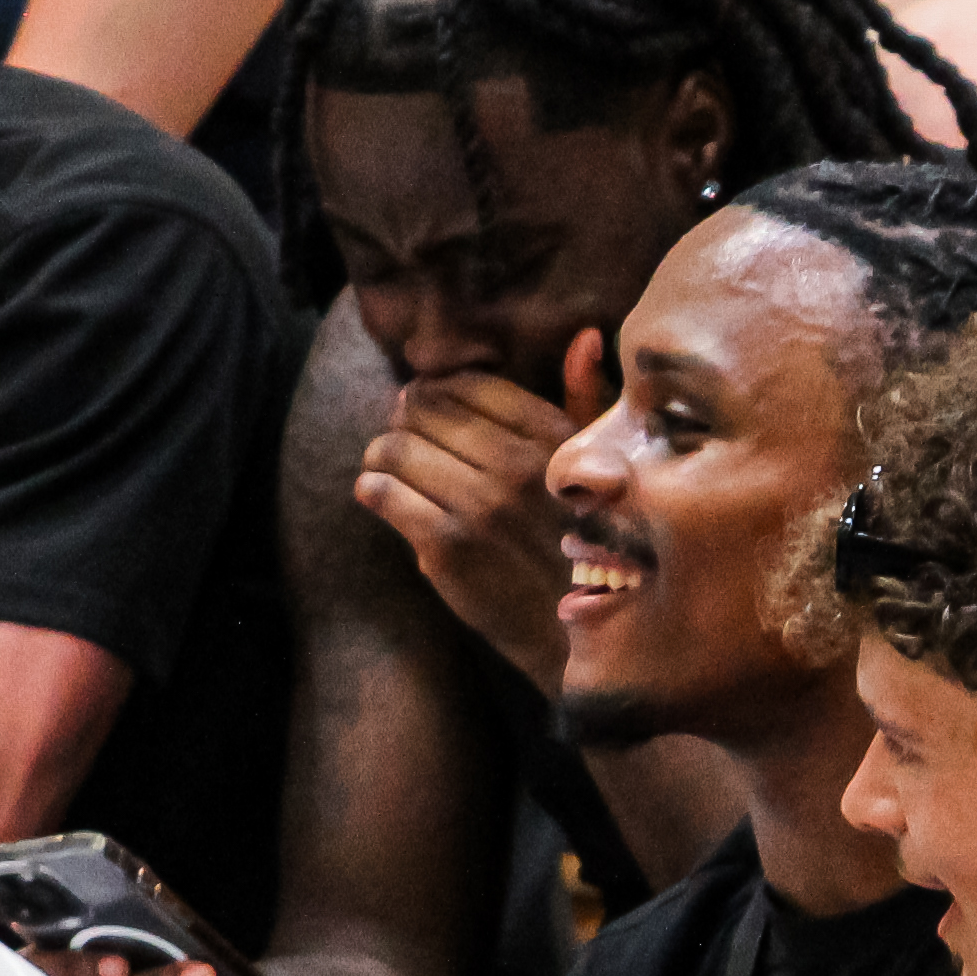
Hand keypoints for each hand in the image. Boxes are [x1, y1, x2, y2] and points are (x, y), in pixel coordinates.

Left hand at [361, 330, 613, 689]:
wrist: (584, 639)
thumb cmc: (591, 549)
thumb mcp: (603, 469)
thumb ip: (587, 401)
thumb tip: (585, 336)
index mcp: (555, 439)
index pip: (466, 384)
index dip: (437, 392)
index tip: (432, 410)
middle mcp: (516, 464)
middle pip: (422, 409)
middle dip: (404, 419)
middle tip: (405, 437)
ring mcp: (478, 505)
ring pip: (393, 447)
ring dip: (382, 455)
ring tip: (390, 468)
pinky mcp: (446, 546)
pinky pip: (381, 492)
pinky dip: (373, 490)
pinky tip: (384, 498)